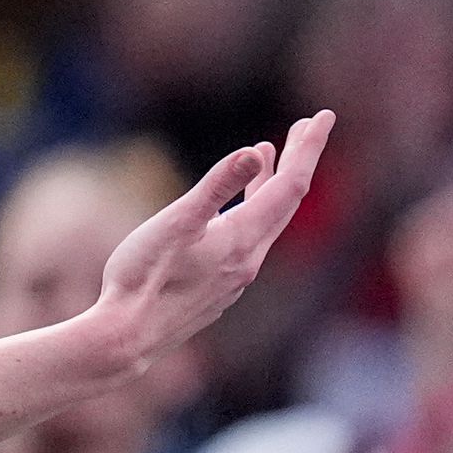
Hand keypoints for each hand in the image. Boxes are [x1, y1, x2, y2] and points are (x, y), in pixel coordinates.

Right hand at [82, 115, 333, 373]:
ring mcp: (235, 275)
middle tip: (308, 126)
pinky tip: (235, 207)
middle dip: (299, 160)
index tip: (324, 116)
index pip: (292, 186)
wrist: (128, 337)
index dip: (309, 149)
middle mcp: (249, 258)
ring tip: (267, 153)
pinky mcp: (219, 286)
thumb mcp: (175, 223)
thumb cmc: (143, 277)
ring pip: (267, 221)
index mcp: (243, 238)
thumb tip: (254, 151)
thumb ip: (214, 187)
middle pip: (287, 201)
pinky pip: (249, 238)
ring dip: (272, 184)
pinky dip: (252, 209)